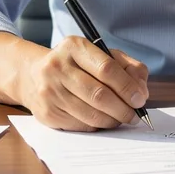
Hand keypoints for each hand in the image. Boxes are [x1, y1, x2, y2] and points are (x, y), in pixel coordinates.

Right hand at [13, 37, 149, 131]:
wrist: (33, 75)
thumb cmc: (76, 65)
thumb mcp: (101, 55)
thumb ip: (127, 67)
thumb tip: (141, 91)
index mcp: (74, 47)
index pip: (107, 69)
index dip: (127, 87)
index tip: (140, 99)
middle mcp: (57, 67)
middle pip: (99, 95)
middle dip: (123, 108)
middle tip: (134, 115)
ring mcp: (49, 91)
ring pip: (91, 114)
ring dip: (112, 120)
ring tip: (121, 118)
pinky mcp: (47, 112)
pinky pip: (80, 125)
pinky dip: (97, 126)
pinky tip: (102, 120)